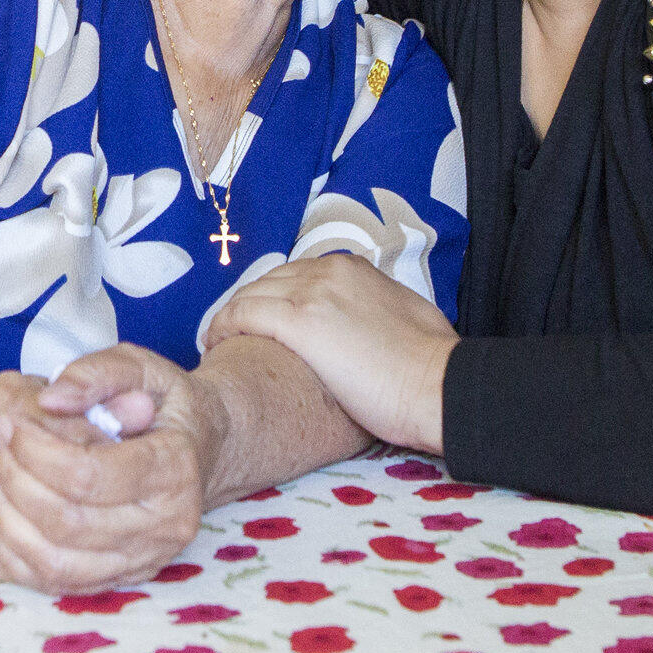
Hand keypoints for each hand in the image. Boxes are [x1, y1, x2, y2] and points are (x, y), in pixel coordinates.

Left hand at [0, 352, 220, 592]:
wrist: (203, 446)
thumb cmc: (164, 401)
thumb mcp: (140, 366)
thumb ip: (95, 374)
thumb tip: (50, 399)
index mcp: (175, 469)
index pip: (89, 475)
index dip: (35, 452)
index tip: (6, 422)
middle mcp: (167, 525)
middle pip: (68, 523)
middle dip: (11, 482)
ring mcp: (146, 559)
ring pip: (57, 562)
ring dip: (3, 521)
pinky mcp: (122, 577)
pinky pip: (56, 583)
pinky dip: (12, 555)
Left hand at [203, 254, 455, 453]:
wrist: (438, 384)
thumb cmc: (432, 364)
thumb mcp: (406, 317)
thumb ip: (378, 308)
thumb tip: (371, 323)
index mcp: (353, 268)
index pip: (294, 275)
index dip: (273, 299)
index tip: (262, 323)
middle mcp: (329, 271)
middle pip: (267, 282)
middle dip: (248, 307)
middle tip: (233, 335)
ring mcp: (312, 293)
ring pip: (250, 295)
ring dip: (230, 318)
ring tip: (218, 343)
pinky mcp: (299, 321)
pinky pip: (242, 314)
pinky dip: (222, 326)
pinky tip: (214, 345)